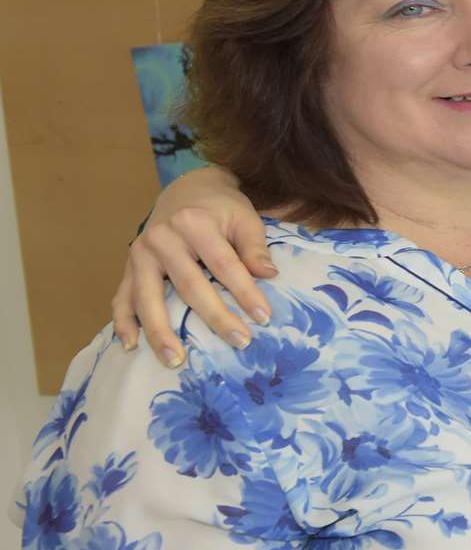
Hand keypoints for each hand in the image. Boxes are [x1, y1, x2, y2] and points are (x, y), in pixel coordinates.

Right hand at [109, 167, 274, 365]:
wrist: (186, 189)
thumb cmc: (221, 208)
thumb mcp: (245, 218)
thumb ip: (255, 247)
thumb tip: (269, 276)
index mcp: (193, 223)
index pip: (224, 264)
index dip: (245, 292)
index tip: (263, 317)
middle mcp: (162, 238)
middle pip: (189, 285)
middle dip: (215, 317)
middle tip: (239, 342)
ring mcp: (139, 254)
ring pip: (148, 298)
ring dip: (160, 332)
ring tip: (175, 360)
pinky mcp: (127, 267)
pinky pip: (121, 298)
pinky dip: (123, 322)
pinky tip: (130, 345)